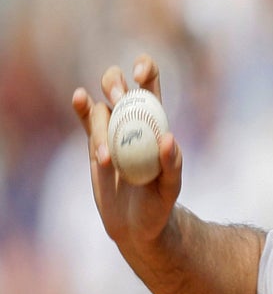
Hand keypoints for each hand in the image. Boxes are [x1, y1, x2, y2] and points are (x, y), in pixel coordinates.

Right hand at [72, 54, 182, 251]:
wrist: (135, 224)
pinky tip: (79, 98)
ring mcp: (110, 131)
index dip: (145, 69)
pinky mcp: (94, 146)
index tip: (139, 74)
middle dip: (114, 84)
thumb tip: (167, 138)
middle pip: (118, 85)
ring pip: (99, 109)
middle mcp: (132, 120)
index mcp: (155, 121)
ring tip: (107, 160)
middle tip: (118, 101)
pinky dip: (80, 107)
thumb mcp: (171, 187)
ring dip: (101, 127)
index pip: (150, 83)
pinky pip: (85, 121)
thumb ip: (172, 165)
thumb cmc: (159, 203)